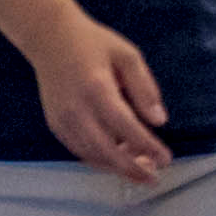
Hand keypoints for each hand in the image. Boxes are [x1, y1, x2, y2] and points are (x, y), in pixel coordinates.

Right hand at [20, 7, 171, 182]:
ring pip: (91, 155)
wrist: (49, 38)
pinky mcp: (55, 125)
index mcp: (97, 88)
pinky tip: (118, 159)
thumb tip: (159, 121)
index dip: (146, 146)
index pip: (125, 126)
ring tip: (141, 170)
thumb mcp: (127, 56)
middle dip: (132, 169)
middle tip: (154, 178)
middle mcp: (76, 109)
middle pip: (105, 150)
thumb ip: (144, 88)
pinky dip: (99, 160)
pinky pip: (79, 151)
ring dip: (117, 167)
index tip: (166, 159)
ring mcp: (62, 119)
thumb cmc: (94, 43)